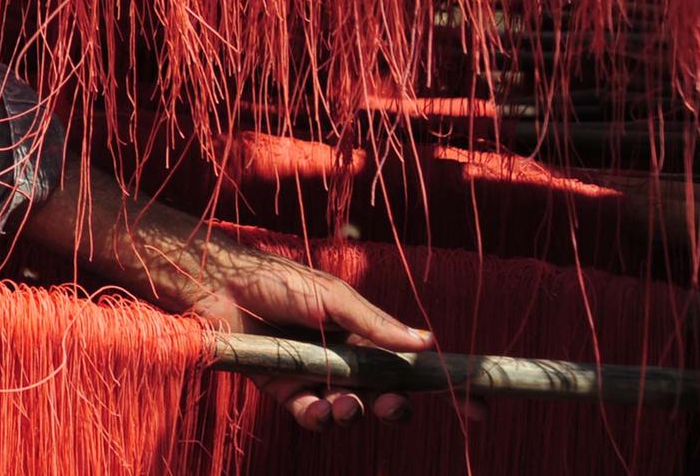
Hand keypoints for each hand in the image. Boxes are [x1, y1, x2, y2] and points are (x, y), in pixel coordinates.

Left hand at [178, 238, 439, 429]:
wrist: (220, 285)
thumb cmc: (278, 281)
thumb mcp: (332, 297)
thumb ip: (375, 325)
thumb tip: (427, 344)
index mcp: (365, 334)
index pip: (413, 365)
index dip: (445, 386)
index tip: (479, 407)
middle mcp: (346, 359)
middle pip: (387, 396)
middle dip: (398, 408)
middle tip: (392, 405)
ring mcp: (317, 377)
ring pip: (352, 411)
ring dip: (355, 413)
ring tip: (346, 404)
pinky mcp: (286, 389)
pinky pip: (312, 415)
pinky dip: (320, 417)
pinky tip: (319, 408)